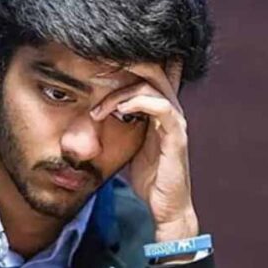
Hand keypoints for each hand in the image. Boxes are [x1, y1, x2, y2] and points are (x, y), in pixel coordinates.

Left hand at [90, 60, 197, 242]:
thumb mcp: (128, 144)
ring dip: (120, 91)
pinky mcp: (176, 135)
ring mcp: (176, 121)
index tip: (95, 62)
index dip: (127, 60)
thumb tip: (90, 112)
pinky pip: (160, 106)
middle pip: (153, 68)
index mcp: (160, 108)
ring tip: (98, 108)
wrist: (166, 206)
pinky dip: (136, 102)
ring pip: (153, 84)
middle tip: (93, 68)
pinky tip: (116, 111)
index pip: (149, 72)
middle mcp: (171, 109)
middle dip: (123, 63)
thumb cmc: (149, 177)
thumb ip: (119, 123)